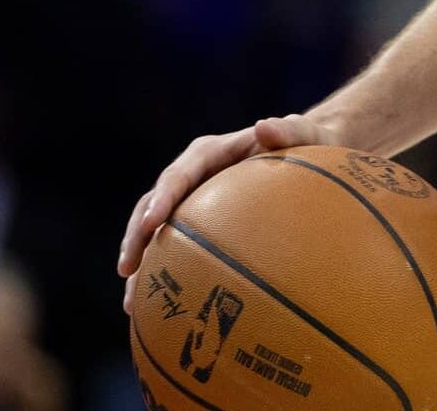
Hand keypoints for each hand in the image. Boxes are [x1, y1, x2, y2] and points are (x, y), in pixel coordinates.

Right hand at [118, 114, 335, 313]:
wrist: (308, 156)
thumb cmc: (309, 143)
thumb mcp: (305, 134)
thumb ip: (291, 129)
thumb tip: (266, 125)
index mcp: (208, 154)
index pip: (177, 176)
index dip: (161, 198)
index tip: (150, 224)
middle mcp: (192, 177)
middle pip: (152, 206)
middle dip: (136, 238)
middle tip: (127, 269)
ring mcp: (192, 201)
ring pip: (155, 233)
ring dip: (142, 264)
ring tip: (130, 303)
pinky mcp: (199, 223)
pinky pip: (176, 250)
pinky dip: (165, 275)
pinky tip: (159, 310)